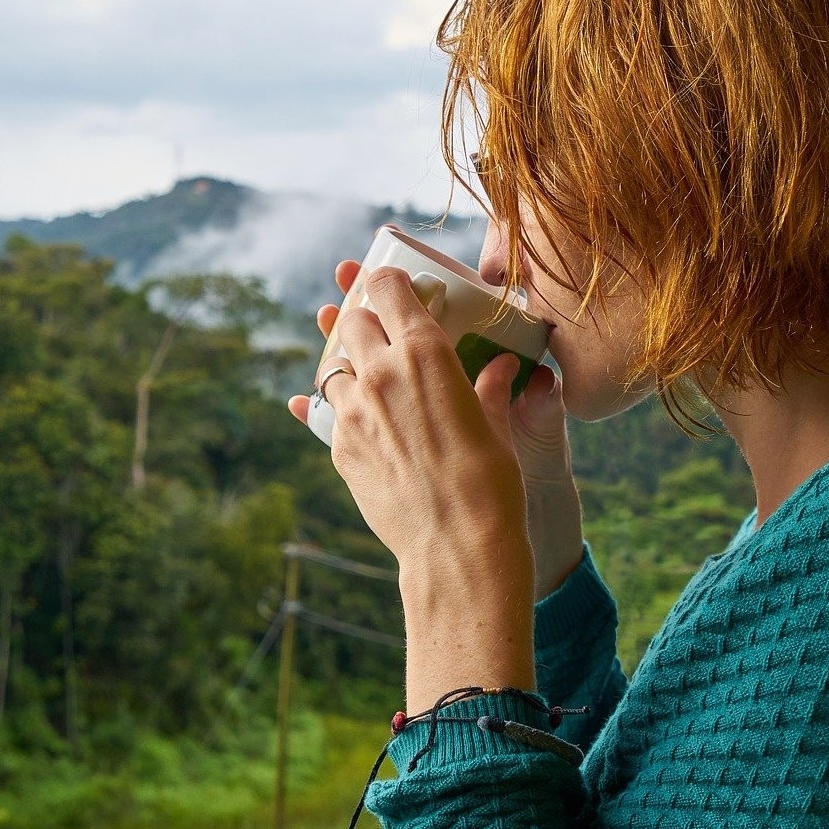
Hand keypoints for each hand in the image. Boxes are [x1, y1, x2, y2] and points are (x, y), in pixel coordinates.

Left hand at [286, 266, 534, 703]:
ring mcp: (352, 410)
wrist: (454, 546)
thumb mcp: (496, 425)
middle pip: (353, 322)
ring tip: (369, 376)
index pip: (389, 291)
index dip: (387, 282)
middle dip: (364, 319)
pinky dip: (343, 407)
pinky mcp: (338, 446)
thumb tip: (500, 367)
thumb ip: (489, 388)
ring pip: (335, 366)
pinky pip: (328, 411)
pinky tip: (359, 414)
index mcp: (425, 353)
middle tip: (380, 328)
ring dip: (350, 364)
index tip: (391, 284)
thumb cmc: (490, 483)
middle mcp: (380, 372)